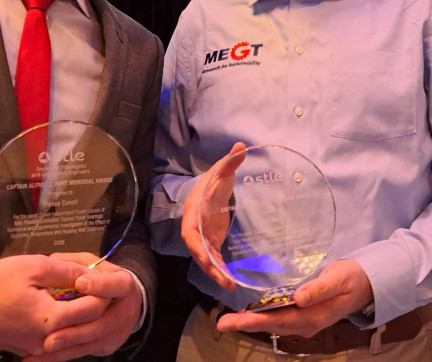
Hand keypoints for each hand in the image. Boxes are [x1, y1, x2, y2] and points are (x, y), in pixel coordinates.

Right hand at [0, 255, 98, 356]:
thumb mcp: (33, 267)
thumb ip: (67, 271)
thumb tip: (91, 273)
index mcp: (50, 320)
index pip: (94, 310)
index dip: (103, 290)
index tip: (101, 274)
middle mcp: (47, 341)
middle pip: (87, 323)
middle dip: (95, 300)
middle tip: (91, 280)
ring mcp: (38, 347)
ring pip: (73, 330)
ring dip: (80, 309)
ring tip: (76, 287)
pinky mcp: (30, 347)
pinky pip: (58, 335)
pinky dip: (64, 318)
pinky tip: (59, 299)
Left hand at [24, 253, 142, 361]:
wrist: (122, 301)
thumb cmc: (100, 278)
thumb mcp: (91, 263)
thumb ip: (75, 263)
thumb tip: (54, 263)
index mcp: (124, 285)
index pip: (116, 285)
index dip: (99, 285)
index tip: (79, 283)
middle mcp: (125, 311)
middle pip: (101, 324)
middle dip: (74, 332)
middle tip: (49, 339)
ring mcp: (117, 332)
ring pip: (90, 343)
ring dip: (64, 349)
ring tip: (40, 351)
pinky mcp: (107, 346)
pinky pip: (83, 351)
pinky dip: (62, 355)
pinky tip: (43, 358)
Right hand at [181, 142, 246, 290]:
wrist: (211, 188)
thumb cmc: (213, 180)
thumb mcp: (221, 171)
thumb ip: (230, 162)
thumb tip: (240, 146)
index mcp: (193, 212)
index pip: (191, 233)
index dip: (197, 246)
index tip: (207, 258)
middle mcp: (195, 229)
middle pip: (198, 251)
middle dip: (209, 267)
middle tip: (224, 280)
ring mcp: (203, 237)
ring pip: (206, 259)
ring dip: (216, 272)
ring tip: (230, 285)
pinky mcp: (212, 241)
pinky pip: (214, 258)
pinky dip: (221, 268)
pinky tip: (232, 279)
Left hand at [216, 259, 372, 338]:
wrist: (366, 285)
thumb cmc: (351, 278)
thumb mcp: (337, 279)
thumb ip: (318, 289)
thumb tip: (298, 298)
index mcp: (312, 316)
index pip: (276, 320)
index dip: (253, 321)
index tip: (233, 322)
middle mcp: (306, 323)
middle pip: (271, 325)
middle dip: (246, 323)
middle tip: (222, 322)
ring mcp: (306, 321)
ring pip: (275, 323)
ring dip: (254, 321)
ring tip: (232, 318)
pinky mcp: (306, 314)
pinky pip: (281, 318)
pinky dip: (265, 316)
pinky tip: (255, 312)